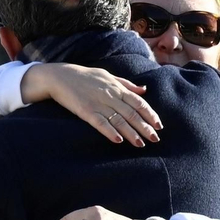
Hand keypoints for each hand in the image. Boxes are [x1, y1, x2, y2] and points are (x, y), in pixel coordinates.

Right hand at [22, 63, 161, 146]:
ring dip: (130, 133)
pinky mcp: (85, 111)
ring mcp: (98, 104)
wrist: (60, 76)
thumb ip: (126, 84)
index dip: (150, 114)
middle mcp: (110, 96)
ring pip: (118, 120)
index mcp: (117, 88)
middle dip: (144, 127)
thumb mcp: (108, 76)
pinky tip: (118, 140)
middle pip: (131, 114)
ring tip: (140, 144)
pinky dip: (109, 131)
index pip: (139, 103)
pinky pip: (100, 123)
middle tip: (154, 139)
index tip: (159, 126)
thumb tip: (144, 90)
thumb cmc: (85, 76)